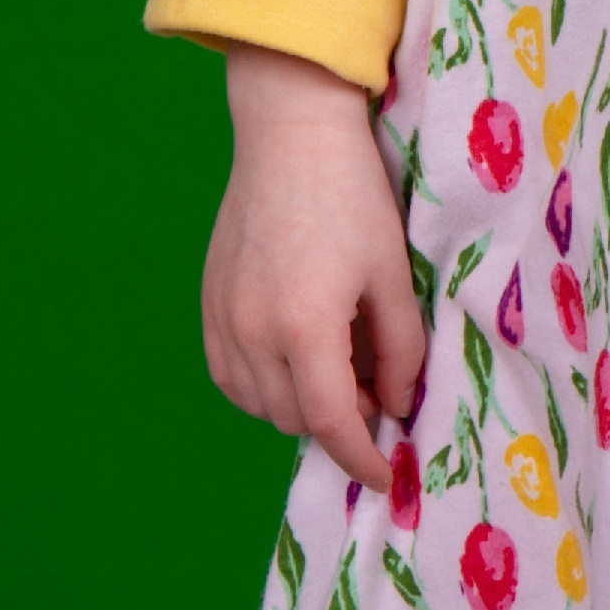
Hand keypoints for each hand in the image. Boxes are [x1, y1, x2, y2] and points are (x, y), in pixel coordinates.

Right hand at [201, 46, 428, 489]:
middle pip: (296, 419)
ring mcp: (223, 318)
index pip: (334, 424)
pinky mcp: (208, 303)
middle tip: (377, 387)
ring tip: (339, 365)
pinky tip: (294, 357)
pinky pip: (231, 376)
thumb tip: (396, 405)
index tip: (386, 475)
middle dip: (340, 423)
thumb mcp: (392, 274)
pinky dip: (263, 385)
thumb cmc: (353, 196)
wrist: (290, 134)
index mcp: (306, 327)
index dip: (363, 459)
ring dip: (301, 405)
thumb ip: (400, 349)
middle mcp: (254, 332)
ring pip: (260, 404)